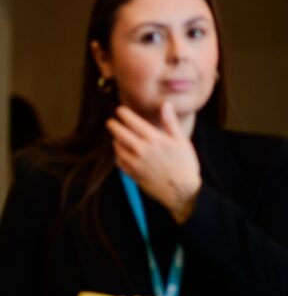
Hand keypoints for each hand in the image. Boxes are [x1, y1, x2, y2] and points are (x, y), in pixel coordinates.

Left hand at [106, 102, 201, 223]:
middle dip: (114, 126)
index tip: (119, 110)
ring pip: (118, 148)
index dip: (124, 114)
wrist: (181, 191)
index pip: (134, 122)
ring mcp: (135, 163)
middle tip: (110, 122)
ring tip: (117, 137)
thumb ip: (170, 122)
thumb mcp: (181, 141)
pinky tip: (120, 153)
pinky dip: (118, 155)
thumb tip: (166, 104)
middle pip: (120, 134)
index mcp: (154, 140)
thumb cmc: (185, 164)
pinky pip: (119, 162)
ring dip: (115, 140)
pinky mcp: (132, 174)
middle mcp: (142, 150)